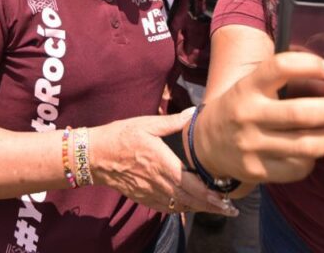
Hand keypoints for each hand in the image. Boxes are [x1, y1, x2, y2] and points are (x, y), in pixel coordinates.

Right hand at [90, 110, 236, 215]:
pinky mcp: (143, 197)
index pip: (190, 184)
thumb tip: (195, 113)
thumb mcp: (146, 123)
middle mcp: (157, 182)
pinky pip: (166, 208)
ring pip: (179, 206)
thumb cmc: (120, 136)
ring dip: (199, 209)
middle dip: (211, 206)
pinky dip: (182, 209)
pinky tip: (191, 206)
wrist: (93, 156)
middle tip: (230, 210)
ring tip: (216, 208)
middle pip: (189, 200)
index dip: (210, 195)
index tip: (226, 199)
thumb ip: (172, 122)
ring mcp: (150, 192)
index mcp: (161, 163)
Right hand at [195, 51, 323, 183]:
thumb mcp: (251, 85)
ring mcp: (251, 145)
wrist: (206, 144)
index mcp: (248, 87)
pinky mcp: (257, 171)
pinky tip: (314, 153)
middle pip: (299, 113)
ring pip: (304, 145)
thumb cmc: (241, 107)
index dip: (308, 65)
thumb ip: (281, 80)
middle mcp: (247, 114)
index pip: (279, 67)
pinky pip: (296, 168)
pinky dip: (312, 161)